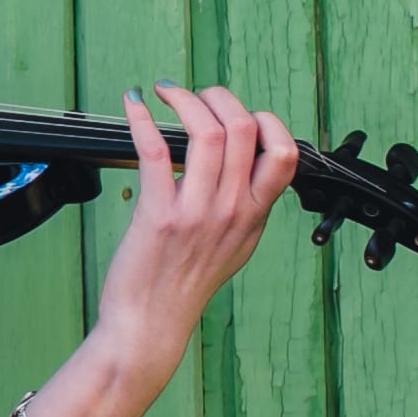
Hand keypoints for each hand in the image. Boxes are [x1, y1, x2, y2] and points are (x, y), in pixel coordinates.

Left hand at [94, 81, 299, 358]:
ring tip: (167, 92)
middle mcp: (233, 211)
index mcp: (255, 215)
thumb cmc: (184, 286)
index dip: (266, 121)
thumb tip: (241, 174)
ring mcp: (198, 212)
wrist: (151, 324)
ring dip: (184, 99)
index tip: (239, 112)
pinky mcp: (159, 214)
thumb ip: (244, 210)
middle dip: (220, 98)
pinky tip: (133, 105)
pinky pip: (154, 152)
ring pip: (207, 133)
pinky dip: (141, 120)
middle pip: (244, 130)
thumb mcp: (234, 248)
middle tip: (197, 93)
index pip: (284, 154)